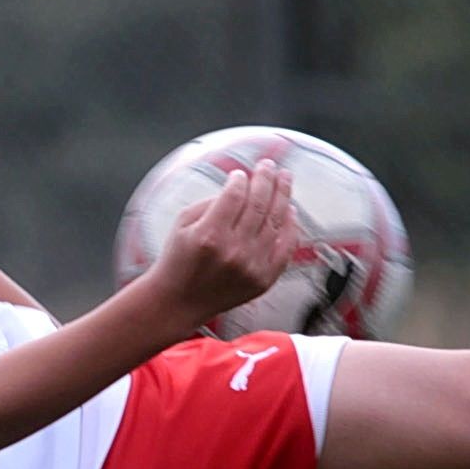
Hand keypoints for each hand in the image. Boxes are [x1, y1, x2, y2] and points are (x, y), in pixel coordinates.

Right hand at [146, 160, 295, 329]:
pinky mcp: (263, 279)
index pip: (234, 195)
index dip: (240, 179)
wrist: (178, 302)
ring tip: (284, 179)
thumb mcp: (182, 225)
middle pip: (259, 203)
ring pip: (276, 221)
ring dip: (282, 195)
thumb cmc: (178, 262)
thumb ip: (211, 202)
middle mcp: (233, 251)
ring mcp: (251, 266)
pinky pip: (286, 247)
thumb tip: (240, 185)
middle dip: (265, 179)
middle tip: (268, 166)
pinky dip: (291, 226)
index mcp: (209, 235)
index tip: (241, 174)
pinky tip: (290, 211)